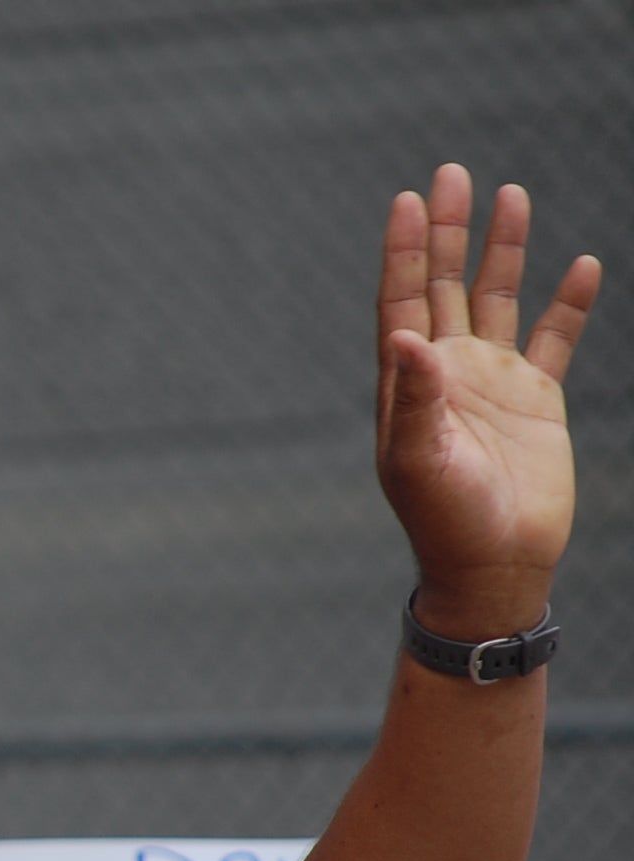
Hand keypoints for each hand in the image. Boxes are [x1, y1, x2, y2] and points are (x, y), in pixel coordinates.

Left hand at [375, 165, 601, 634]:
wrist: (494, 564)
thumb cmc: (444, 519)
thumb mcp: (419, 460)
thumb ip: (415, 397)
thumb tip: (405, 335)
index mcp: (410, 382)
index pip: (402, 300)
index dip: (402, 251)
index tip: (406, 200)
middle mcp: (447, 371)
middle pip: (444, 284)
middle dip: (447, 231)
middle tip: (451, 173)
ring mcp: (492, 381)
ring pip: (498, 298)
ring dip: (502, 251)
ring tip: (511, 194)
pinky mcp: (536, 398)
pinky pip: (555, 337)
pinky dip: (569, 303)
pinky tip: (582, 264)